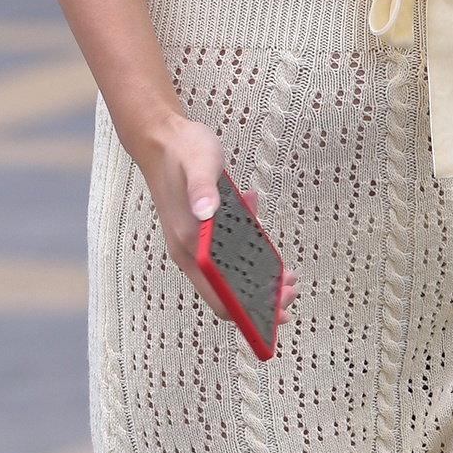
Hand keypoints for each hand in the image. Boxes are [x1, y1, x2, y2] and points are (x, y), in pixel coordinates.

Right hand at [135, 118, 299, 327]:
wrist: (161, 139)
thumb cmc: (182, 150)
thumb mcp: (200, 163)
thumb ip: (203, 188)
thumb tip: (207, 213)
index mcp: (190, 246)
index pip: (219, 298)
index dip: (250, 313)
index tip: (280, 311)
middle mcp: (190, 253)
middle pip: (226, 294)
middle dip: (262, 300)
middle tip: (292, 289)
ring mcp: (194, 245)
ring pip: (228, 278)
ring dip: (258, 281)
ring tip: (287, 275)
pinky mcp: (201, 234)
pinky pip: (227, 256)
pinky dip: (249, 254)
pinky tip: (261, 231)